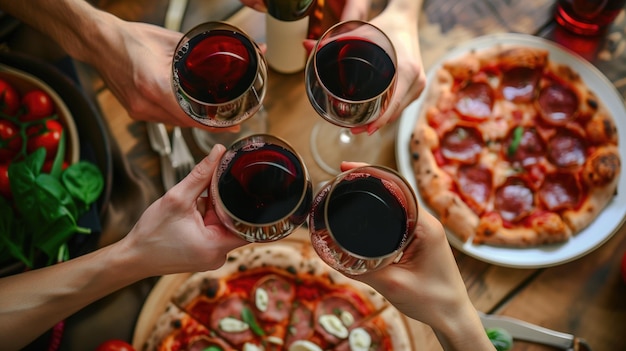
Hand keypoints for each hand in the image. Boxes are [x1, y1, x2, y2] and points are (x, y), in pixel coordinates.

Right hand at [84, 14, 238, 131]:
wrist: (99, 43)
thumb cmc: (129, 39)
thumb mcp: (169, 42)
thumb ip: (194, 54)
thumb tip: (216, 57)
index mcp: (154, 86)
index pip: (191, 115)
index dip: (214, 123)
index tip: (231, 125)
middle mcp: (145, 103)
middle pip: (185, 122)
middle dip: (207, 123)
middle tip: (228, 122)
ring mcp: (138, 110)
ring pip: (174, 122)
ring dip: (192, 120)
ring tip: (210, 116)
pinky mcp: (134, 111)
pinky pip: (162, 119)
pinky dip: (176, 115)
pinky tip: (186, 109)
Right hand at [120, 144, 247, 275]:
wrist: (133, 257)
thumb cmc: (151, 234)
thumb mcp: (176, 198)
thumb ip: (200, 174)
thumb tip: (218, 153)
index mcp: (216, 246)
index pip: (250, 226)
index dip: (249, 207)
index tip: (247, 190)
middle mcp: (218, 256)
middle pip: (237, 223)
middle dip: (225, 206)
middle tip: (208, 195)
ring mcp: (212, 257)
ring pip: (225, 226)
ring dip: (214, 213)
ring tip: (196, 207)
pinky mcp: (205, 254)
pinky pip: (215, 232)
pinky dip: (207, 220)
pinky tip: (193, 215)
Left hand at [301, 0, 426, 134]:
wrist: (405, 20)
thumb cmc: (385, 27)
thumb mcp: (361, 33)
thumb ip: (334, 41)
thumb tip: (306, 45)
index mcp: (407, 71)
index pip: (393, 104)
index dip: (379, 120)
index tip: (364, 129)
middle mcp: (416, 80)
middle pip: (394, 112)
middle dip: (375, 123)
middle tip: (354, 130)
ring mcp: (418, 85)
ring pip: (398, 111)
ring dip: (381, 120)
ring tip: (361, 127)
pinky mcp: (417, 87)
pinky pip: (401, 105)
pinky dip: (388, 112)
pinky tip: (374, 117)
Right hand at [338, 161, 493, 349]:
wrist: (453, 317)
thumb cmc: (433, 301)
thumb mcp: (393, 285)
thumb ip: (362, 270)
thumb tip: (333, 255)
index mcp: (425, 226)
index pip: (396, 187)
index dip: (370, 174)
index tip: (346, 169)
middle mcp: (426, 222)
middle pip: (394, 190)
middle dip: (367, 181)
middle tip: (340, 178)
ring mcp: (424, 230)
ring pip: (395, 203)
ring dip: (373, 195)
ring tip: (347, 191)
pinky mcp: (419, 240)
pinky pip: (397, 218)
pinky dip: (380, 212)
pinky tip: (363, 216)